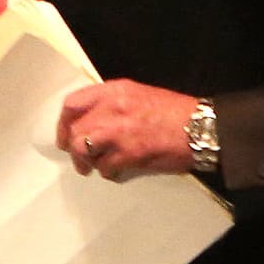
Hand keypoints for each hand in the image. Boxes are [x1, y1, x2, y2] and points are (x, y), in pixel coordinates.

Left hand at [57, 81, 197, 178]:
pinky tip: (116, 172)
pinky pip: (104, 167)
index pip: (73, 104)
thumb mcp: (140, 95)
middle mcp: (113, 108)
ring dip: (86, 162)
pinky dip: (107, 173)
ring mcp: (119, 132)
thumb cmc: (176, 113)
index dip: (63, 123)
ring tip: (92, 168)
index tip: (65, 135)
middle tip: (79, 159)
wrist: (201, 128)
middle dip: (72, 148)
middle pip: (74, 130)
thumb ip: (113, 104)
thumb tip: (93, 121)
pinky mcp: (129, 153)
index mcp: (115, 91)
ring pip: (83, 149)